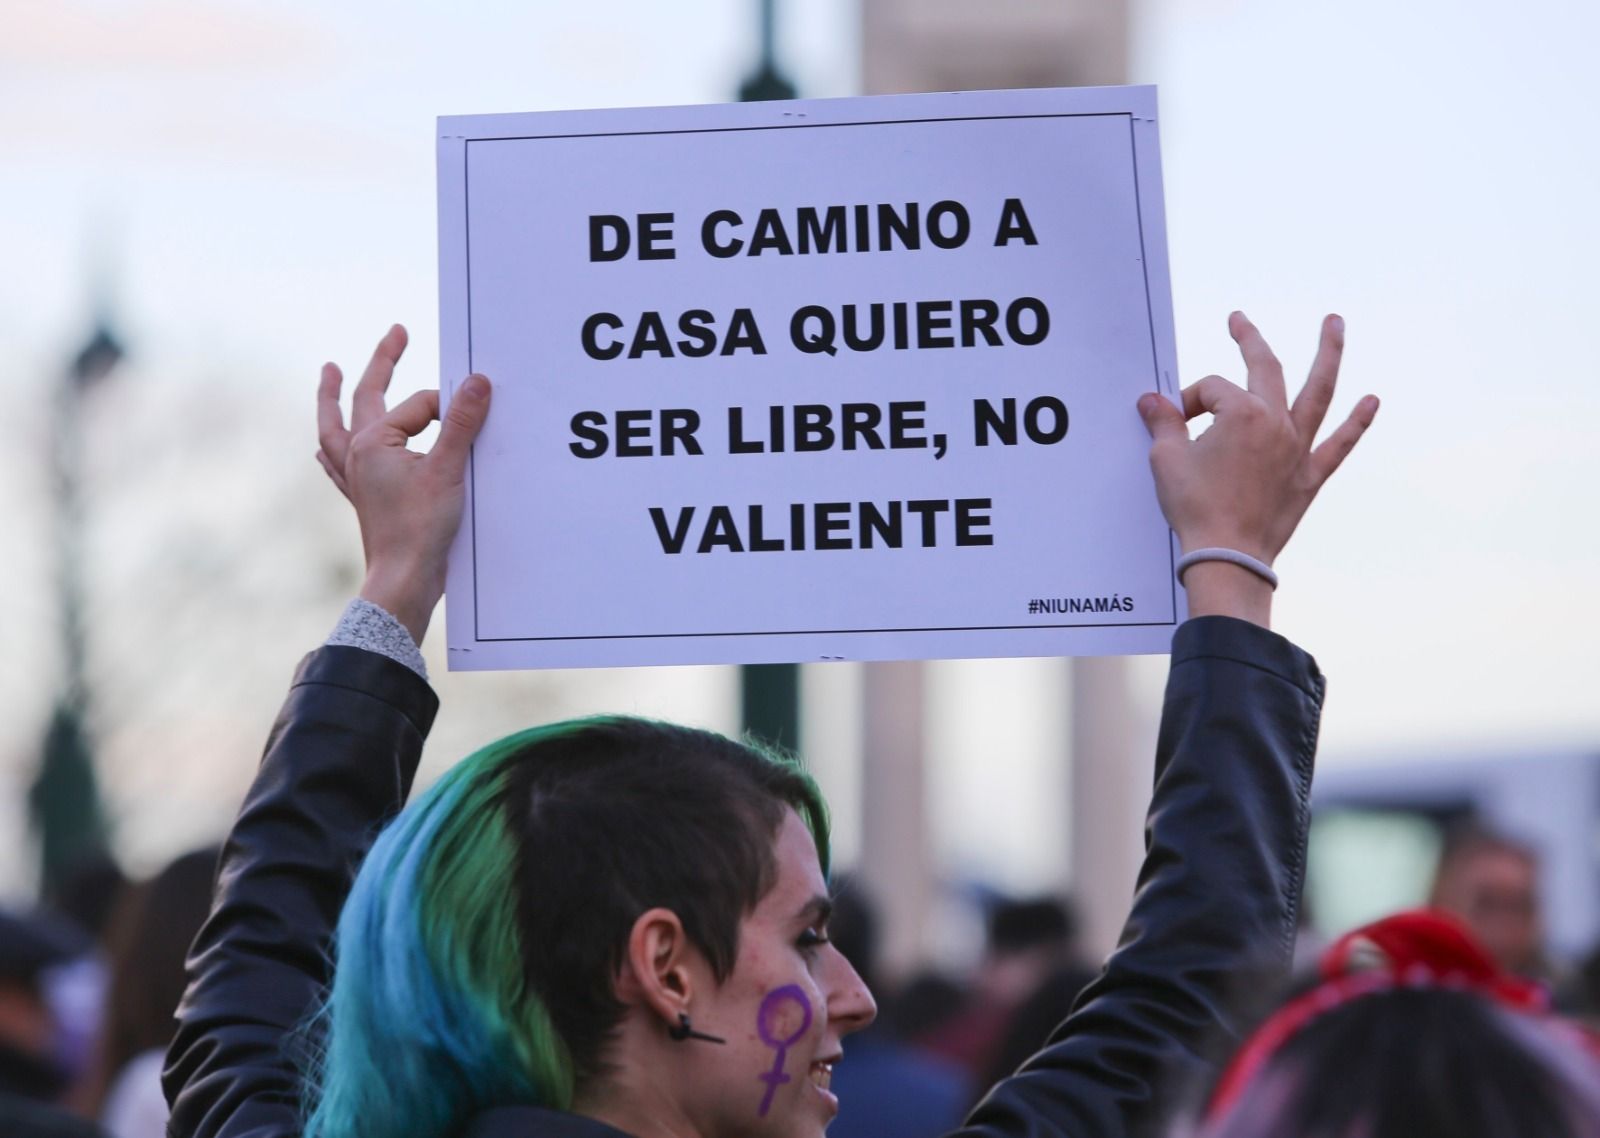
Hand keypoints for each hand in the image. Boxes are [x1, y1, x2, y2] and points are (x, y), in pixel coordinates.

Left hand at [317, 324, 490, 644]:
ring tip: (330, 372)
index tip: (477, 416)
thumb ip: (462, 422)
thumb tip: (477, 381)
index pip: (420, 407)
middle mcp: (356, 454)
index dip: (451, 408)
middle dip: (383, 363)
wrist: (404, 579)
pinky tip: (324, 447)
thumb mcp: (449, 469)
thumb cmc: (422, 528)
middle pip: (365, 397)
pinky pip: (337, 463)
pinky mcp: (362, 498)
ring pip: (337, 427)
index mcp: (373, 442)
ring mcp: (355, 476)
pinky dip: (332, 448)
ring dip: (334, 398)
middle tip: (397, 333)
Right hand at [1137, 312, 1377, 625]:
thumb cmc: (1195, 507)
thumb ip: (1163, 422)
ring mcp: (1298, 447)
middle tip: (1238, 321)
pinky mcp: (1309, 475)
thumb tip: (1152, 400)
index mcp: (1241, 413)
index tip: (1174, 422)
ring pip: (1319, 392)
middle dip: (1249, 340)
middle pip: (1265, 368)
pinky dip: (1356, 423)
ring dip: (1329, 354)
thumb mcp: (1167, 459)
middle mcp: (1276, 422)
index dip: (1187, 402)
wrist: (1226, 555)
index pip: (1211, 389)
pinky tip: (1372, 401)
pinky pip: (1339, 444)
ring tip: (1335, 323)